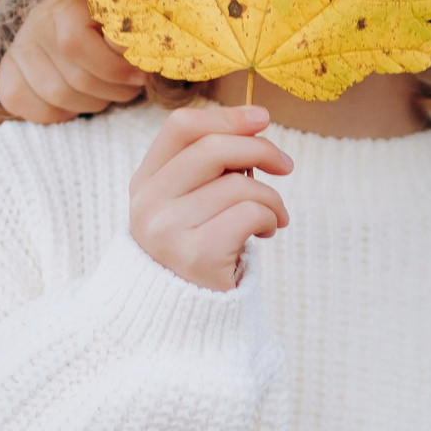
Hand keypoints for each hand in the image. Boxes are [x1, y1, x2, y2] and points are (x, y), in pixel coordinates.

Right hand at [0, 0, 149, 123]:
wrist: (65, 20)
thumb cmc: (106, 22)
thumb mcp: (125, 19)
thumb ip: (131, 31)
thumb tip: (136, 50)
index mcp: (69, 2)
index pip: (79, 44)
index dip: (115, 68)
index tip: (140, 76)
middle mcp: (40, 21)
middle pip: (76, 77)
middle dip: (113, 91)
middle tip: (131, 89)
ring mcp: (20, 46)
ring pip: (56, 94)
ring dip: (92, 104)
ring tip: (108, 95)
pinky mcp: (8, 71)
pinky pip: (26, 103)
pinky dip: (57, 113)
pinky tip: (75, 104)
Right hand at [130, 105, 292, 290]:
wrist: (189, 313)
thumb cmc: (201, 245)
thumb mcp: (194, 200)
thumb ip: (213, 164)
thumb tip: (257, 120)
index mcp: (144, 182)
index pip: (181, 127)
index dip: (226, 116)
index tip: (262, 118)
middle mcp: (148, 204)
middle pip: (213, 149)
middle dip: (261, 150)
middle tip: (285, 165)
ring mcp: (167, 231)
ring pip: (239, 186)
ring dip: (271, 199)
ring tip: (271, 218)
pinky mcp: (196, 256)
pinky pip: (250, 214)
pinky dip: (269, 220)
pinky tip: (265, 234)